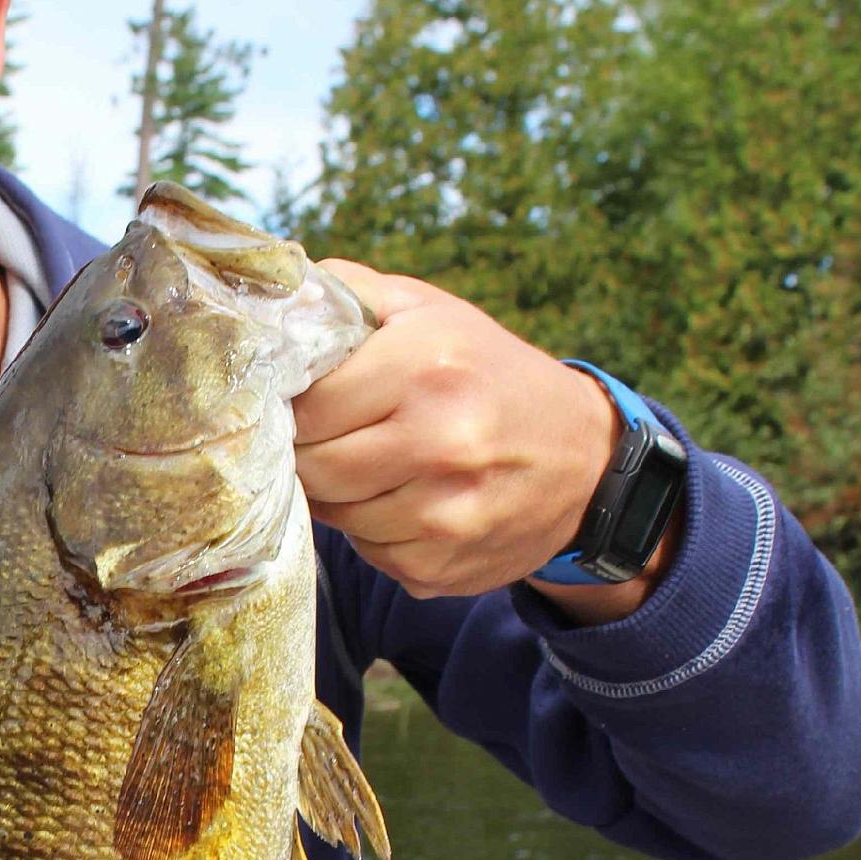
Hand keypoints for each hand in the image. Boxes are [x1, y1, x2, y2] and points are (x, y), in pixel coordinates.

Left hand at [293, 260, 640, 602]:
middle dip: (311, 452)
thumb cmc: (488, 373)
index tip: (308, 401)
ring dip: (340, 495)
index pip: (307, 405)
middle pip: (313, 466)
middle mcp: (440, 443)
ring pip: (335, 516)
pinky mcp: (441, 566)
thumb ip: (349, 293)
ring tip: (376, 464)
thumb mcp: (430, 311)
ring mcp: (443, 515)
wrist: (586, 458)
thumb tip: (275, 300)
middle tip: (333, 436)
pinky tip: (407, 501)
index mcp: (428, 368)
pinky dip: (375, 530)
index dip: (295, 404)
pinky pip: (369, 553)